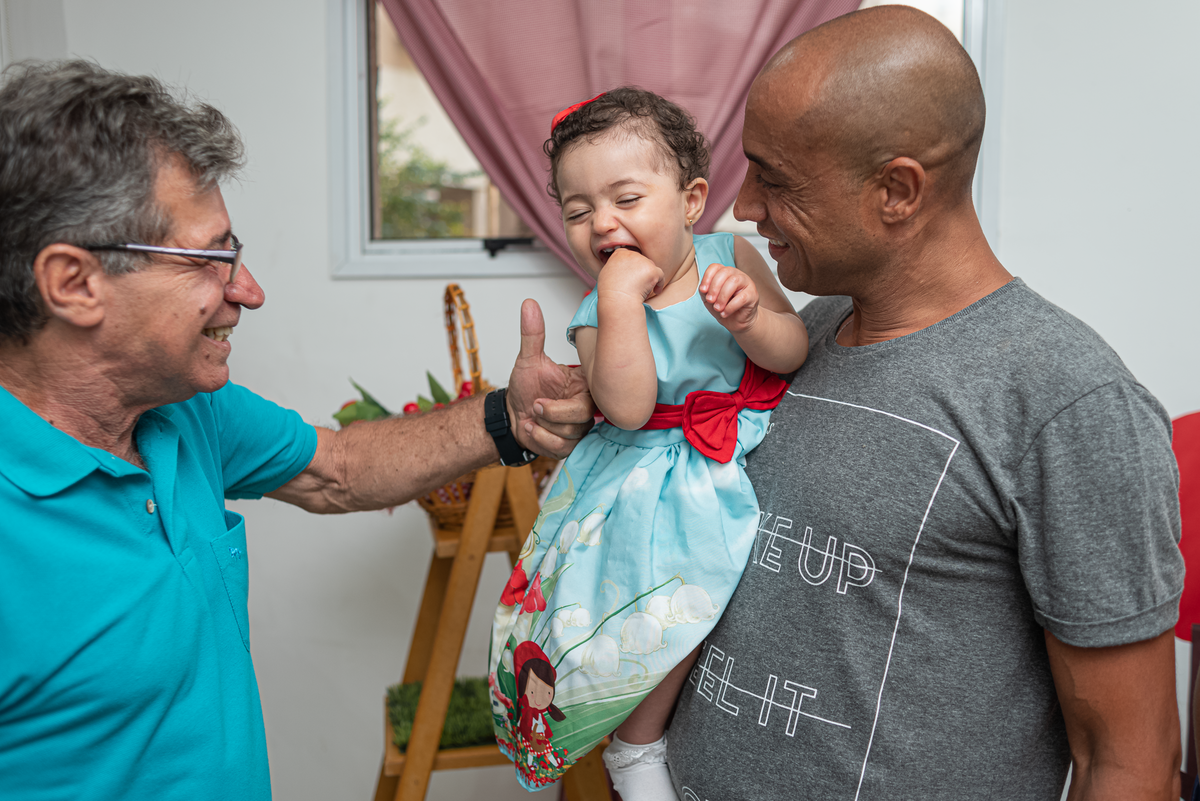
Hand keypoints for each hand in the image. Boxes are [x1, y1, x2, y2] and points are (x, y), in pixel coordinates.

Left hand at [506, 299, 594, 458]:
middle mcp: (586, 407)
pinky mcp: (571, 446)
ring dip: (543, 427)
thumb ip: (532, 334)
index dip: (567, 402)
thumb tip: (529, 304)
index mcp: (583, 385)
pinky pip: (562, 448)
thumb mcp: (527, 360)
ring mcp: (580, 428)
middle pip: (582, 417)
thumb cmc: (524, 388)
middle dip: (550, 413)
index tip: (542, 397)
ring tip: (532, 416)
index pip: (593, 395)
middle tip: (534, 405)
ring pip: (571, 434)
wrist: (511, 416)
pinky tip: (533, 429)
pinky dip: (541, 440)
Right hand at [598, 248, 664, 302]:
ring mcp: (643, 261)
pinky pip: (660, 275)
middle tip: (637, 286)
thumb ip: (615, 268)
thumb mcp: (606, 274)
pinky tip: (656, 291)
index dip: (632, 266)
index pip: (630, 256)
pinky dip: (659, 284)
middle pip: (641, 261)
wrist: (618, 300)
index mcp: (619, 254)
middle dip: (641, 272)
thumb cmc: (610, 293)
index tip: (633, 276)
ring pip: (651, 268)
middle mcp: (632, 254)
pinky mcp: (652, 270)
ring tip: (642, 291)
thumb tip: (622, 270)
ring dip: (648, 278)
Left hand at [701, 262, 759, 331]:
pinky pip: (742, 297)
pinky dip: (730, 307)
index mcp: (725, 273)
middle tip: (710, 301)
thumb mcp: (710, 299)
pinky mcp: (753, 294)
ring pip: (734, 281)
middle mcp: (736, 274)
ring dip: (722, 297)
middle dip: (714, 287)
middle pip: (724, 272)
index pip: (715, 267)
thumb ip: (706, 292)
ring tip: (718, 308)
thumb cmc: (723, 307)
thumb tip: (704, 289)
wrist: (737, 321)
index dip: (707, 277)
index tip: (703, 291)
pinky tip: (725, 313)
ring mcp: (746, 282)